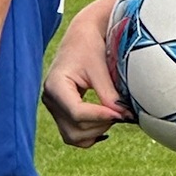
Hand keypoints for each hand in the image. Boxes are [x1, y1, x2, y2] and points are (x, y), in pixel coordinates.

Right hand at [42, 2, 131, 147]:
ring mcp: (53, 108)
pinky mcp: (60, 113)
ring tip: (113, 113)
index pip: (76, 112)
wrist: (82, 38)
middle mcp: (50, 99)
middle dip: (101, 124)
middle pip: (74, 129)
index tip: (122, 113)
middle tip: (121, 111)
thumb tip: (125, 117)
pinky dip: (90, 134)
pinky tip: (105, 121)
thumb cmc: (91, 47)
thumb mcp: (101, 68)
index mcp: (55, 85)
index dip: (101, 116)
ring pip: (73, 137)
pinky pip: (73, 135)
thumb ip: (110, 95)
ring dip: (97, 130)